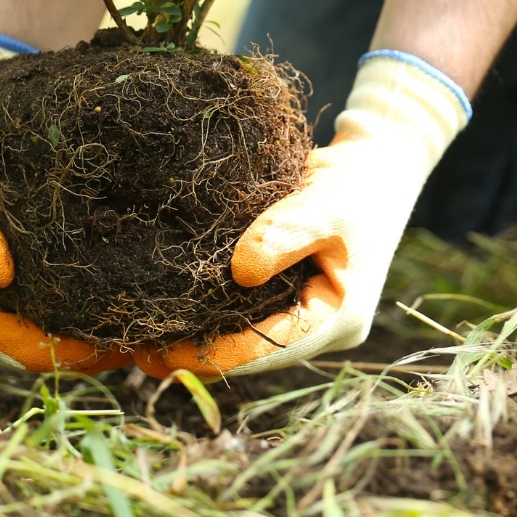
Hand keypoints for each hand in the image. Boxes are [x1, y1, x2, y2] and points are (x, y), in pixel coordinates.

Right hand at [0, 38, 131, 373]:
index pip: (12, 347)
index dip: (57, 354)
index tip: (103, 347)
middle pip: (48, 349)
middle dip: (95, 351)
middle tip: (150, 344)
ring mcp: (22, 296)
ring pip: (71, 332)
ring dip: (111, 335)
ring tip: (163, 327)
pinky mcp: (54, 276)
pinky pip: (86, 304)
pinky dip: (118, 306)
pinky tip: (159, 298)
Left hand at [133, 52, 470, 378]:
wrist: (378, 162)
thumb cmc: (357, 182)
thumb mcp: (326, 203)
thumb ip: (286, 234)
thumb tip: (238, 272)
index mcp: (342, 316)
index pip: (272, 348)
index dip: (216, 354)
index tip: (163, 352)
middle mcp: (325, 325)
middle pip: (257, 353)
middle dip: (201, 353)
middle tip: (139, 350)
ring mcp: (310, 312)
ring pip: (251, 336)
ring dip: (204, 336)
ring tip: (144, 336)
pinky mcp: (294, 293)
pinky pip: (251, 313)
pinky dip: (214, 313)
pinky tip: (173, 308)